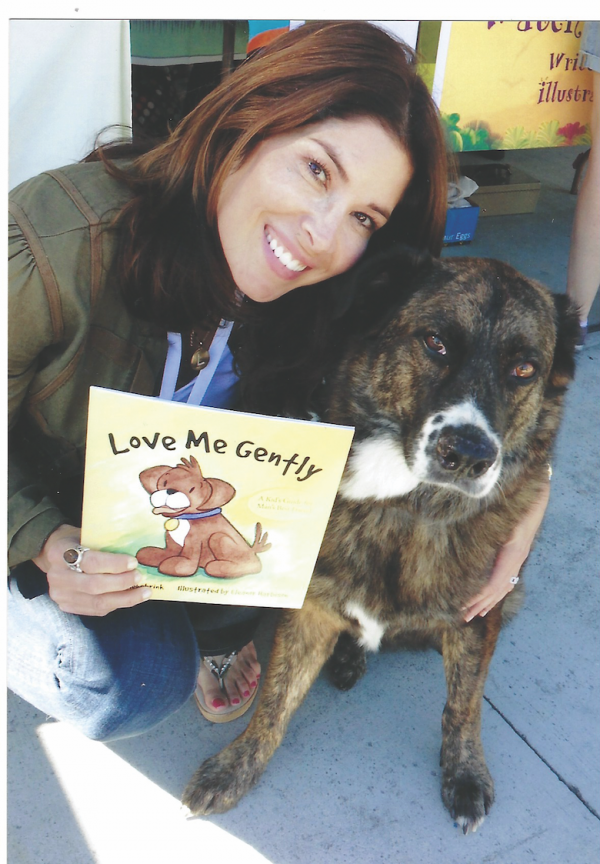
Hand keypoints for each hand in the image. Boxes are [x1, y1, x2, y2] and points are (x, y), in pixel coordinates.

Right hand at [33, 524, 151, 616]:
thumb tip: (138, 552)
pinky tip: (131, 598)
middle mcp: (57, 577)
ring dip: (124, 599)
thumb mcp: (87, 535)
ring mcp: (61, 595)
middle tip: (140, 577)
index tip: (133, 562)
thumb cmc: (77, 541)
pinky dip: (116, 604)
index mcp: (60, 553)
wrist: (52, 554)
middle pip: (94, 586)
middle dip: (121, 583)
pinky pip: (96, 609)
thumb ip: (105, 545)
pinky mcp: (67, 606)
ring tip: (144, 592)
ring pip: (97, 602)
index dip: (114, 564)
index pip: (90, 562)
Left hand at [463, 480, 550, 621]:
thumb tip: (463, 548)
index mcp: (511, 553)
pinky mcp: (517, 554)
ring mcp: (518, 557)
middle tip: (463, 617)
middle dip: (480, 605)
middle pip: (498, 590)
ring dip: (489, 601)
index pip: (493, 583)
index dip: (478, 597)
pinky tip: (491, 596)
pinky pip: (507, 578)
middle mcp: (516, 559)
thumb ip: (485, 535)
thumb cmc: (514, 504)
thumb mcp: (500, 520)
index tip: (462, 606)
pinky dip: (498, 591)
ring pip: (504, 586)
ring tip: (475, 613)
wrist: (534, 495)